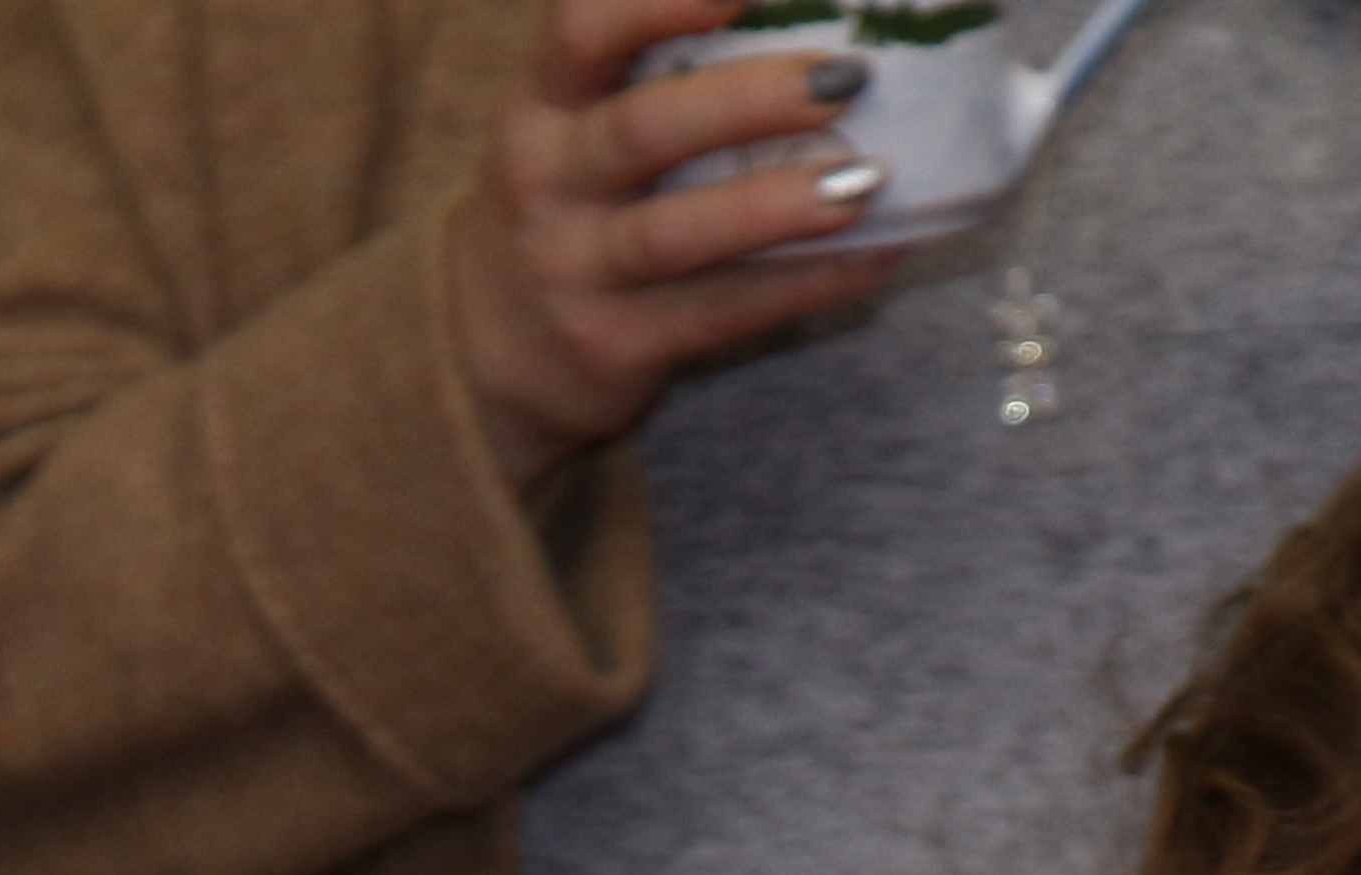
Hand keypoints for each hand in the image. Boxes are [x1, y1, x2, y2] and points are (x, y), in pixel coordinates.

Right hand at [451, 0, 905, 488]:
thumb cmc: (568, 205)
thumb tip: (793, 11)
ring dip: (778, 204)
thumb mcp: (571, 124)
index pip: (583, 31)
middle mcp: (546, 182)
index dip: (661, 2)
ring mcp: (576, 270)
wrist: (487, 353)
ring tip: (866, 180)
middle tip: (847, 78)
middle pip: (645, 129)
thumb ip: (651, 67)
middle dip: (750, 100)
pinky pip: (720, 311)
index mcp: (542, 105)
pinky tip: (873, 257)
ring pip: (679, 233)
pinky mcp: (615, 344)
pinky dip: (804, 283)